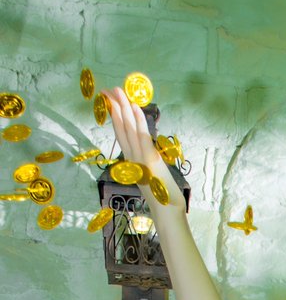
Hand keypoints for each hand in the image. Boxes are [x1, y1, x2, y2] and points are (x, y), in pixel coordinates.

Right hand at [103, 87, 185, 213]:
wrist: (164, 209)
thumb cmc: (160, 196)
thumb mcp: (149, 177)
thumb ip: (145, 164)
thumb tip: (146, 155)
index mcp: (130, 160)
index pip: (120, 133)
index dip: (114, 116)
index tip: (110, 102)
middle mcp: (131, 156)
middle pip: (120, 126)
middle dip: (114, 106)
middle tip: (108, 90)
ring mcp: (139, 156)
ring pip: (128, 126)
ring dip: (123, 107)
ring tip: (117, 91)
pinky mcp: (148, 157)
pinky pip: (141, 133)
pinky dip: (138, 119)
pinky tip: (134, 106)